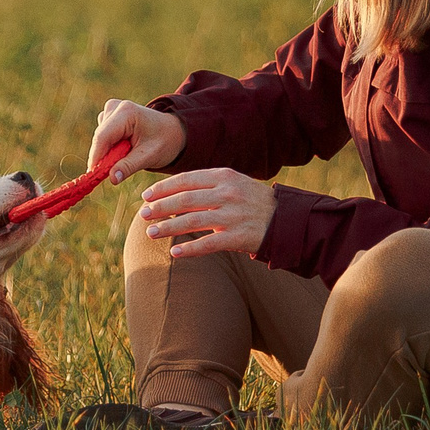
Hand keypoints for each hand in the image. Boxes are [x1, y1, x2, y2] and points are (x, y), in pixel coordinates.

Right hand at [90, 99, 184, 183]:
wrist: (173, 131)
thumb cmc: (164, 141)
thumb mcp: (149, 156)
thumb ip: (129, 166)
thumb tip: (112, 179)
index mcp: (127, 113)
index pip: (103, 137)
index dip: (96, 157)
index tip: (93, 175)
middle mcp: (116, 107)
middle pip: (99, 138)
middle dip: (103, 157)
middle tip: (113, 173)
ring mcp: (112, 110)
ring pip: (99, 138)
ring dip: (108, 152)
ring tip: (128, 156)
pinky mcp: (109, 116)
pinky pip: (102, 136)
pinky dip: (109, 147)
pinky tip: (124, 149)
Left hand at [137, 169, 275, 259]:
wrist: (286, 219)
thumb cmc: (253, 200)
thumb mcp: (233, 183)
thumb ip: (207, 184)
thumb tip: (172, 192)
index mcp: (224, 176)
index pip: (186, 179)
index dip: (163, 188)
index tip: (146, 196)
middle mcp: (228, 193)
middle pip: (185, 199)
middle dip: (160, 207)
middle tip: (143, 215)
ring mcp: (233, 215)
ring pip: (193, 221)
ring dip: (169, 227)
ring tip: (151, 233)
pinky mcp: (239, 236)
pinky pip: (209, 244)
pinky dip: (190, 249)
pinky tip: (175, 253)